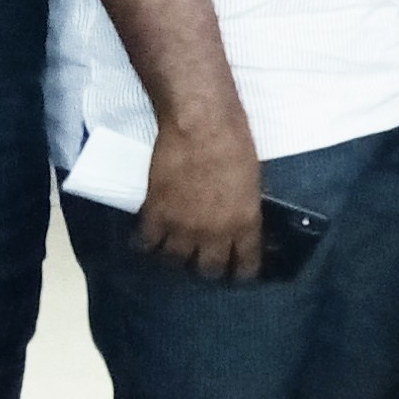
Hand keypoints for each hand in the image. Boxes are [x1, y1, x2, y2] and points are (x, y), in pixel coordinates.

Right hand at [138, 110, 263, 278]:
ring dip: (176, 257)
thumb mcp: (252, 181)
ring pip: (175, 262)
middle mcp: (214, 234)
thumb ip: (244, 209)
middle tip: (205, 260)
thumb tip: (240, 222)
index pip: (246, 265)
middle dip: (209, 267)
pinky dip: (146, 244)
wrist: (201, 124)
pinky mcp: (155, 216)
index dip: (243, 272)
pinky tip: (149, 240)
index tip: (239, 274)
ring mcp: (182, 228)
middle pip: (208, 270)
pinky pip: (146, 244)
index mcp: (244, 224)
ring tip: (175, 250)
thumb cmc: (235, 142)